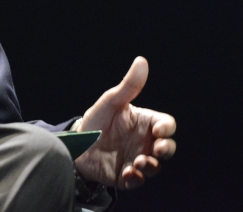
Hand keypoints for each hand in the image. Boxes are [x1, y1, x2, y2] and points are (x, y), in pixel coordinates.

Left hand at [73, 57, 176, 189]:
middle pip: (168, 148)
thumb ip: (128, 86)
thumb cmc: (96, 120)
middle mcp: (144, 142)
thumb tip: (141, 61)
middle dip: (167, 150)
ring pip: (155, 167)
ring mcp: (136, 159)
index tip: (157, 129)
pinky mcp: (126, 175)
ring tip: (139, 162)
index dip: (166, 128)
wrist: (75, 144)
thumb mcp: (111, 101)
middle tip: (157, 149)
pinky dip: (136, 179)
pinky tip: (128, 173)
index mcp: (144, 123)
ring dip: (152, 166)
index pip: (166, 125)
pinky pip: (138, 181)